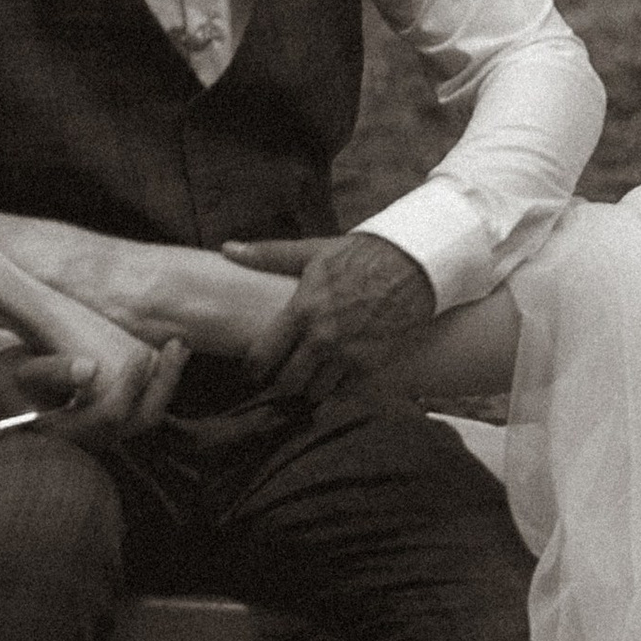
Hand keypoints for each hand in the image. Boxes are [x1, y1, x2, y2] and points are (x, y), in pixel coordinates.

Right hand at [0, 327, 189, 447]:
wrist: (10, 400)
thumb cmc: (13, 384)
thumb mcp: (23, 375)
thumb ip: (53, 372)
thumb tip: (90, 369)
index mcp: (69, 432)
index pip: (110, 414)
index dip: (130, 385)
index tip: (141, 353)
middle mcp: (94, 440)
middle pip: (142, 420)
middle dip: (164, 383)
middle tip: (177, 345)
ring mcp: (108, 435)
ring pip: (149, 416)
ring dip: (168, 381)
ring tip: (179, 347)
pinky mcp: (116, 425)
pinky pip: (146, 408)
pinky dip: (161, 383)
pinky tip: (170, 355)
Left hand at [219, 230, 435, 400]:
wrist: (414, 264)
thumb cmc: (361, 255)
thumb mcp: (312, 252)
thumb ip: (268, 255)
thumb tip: (227, 249)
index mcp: (302, 310)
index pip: (264, 356)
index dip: (254, 369)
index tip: (255, 371)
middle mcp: (322, 338)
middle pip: (287, 383)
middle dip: (281, 384)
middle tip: (282, 378)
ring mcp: (348, 355)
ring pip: (316, 392)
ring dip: (310, 388)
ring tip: (310, 379)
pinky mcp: (372, 365)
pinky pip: (345, 391)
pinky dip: (338, 388)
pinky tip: (337, 377)